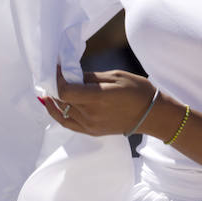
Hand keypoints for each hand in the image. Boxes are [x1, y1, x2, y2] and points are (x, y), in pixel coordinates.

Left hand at [41, 66, 160, 136]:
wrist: (151, 114)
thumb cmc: (137, 90)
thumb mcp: (115, 76)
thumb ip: (90, 77)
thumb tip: (71, 75)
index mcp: (98, 98)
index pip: (65, 91)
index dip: (57, 79)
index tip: (58, 68)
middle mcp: (91, 114)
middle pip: (62, 100)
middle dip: (55, 86)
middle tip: (54, 75)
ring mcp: (90, 125)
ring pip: (62, 112)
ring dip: (54, 99)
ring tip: (50, 88)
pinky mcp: (91, 131)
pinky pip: (67, 123)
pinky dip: (57, 113)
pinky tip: (52, 104)